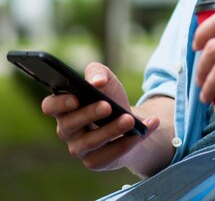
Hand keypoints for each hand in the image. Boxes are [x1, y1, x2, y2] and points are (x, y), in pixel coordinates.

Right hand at [41, 62, 159, 171]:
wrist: (130, 121)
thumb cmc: (111, 97)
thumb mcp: (106, 79)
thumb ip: (98, 72)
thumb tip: (97, 82)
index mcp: (64, 106)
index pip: (50, 106)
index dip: (60, 103)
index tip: (76, 98)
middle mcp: (67, 129)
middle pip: (69, 125)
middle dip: (90, 114)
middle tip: (108, 106)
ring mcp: (79, 148)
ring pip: (90, 142)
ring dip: (112, 130)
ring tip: (130, 120)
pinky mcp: (95, 161)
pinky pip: (108, 156)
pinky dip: (129, 142)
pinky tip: (145, 128)